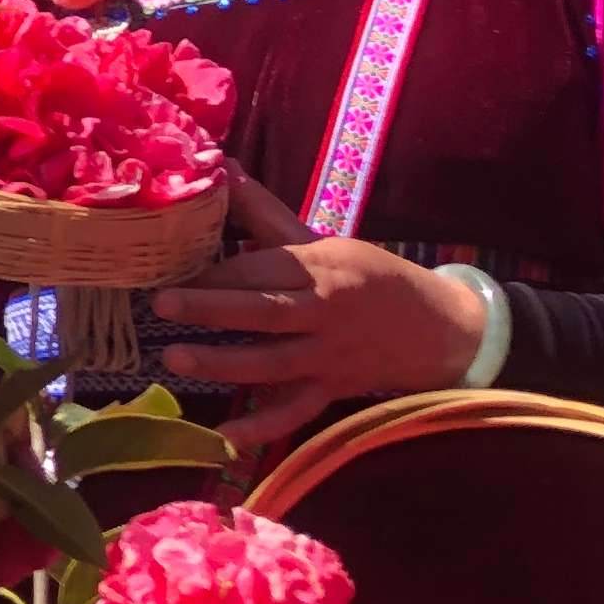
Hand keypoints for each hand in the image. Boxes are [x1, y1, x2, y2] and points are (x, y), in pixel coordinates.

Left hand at [148, 170, 490, 455]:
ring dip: (225, 365)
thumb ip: (264, 213)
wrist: (440, 328)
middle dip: (213, 309)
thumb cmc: (368, 277)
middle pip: (266, 312)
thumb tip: (221, 166)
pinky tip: (226, 437)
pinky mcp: (333, 390)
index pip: (265, 268)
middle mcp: (324, 312)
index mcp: (321, 268)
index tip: (171, 271)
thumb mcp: (320, 240)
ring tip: (174, 360)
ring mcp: (329, 355)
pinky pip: (297, 412)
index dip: (218, 272)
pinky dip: (264, 427)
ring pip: (274, 363)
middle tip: (163, 304)